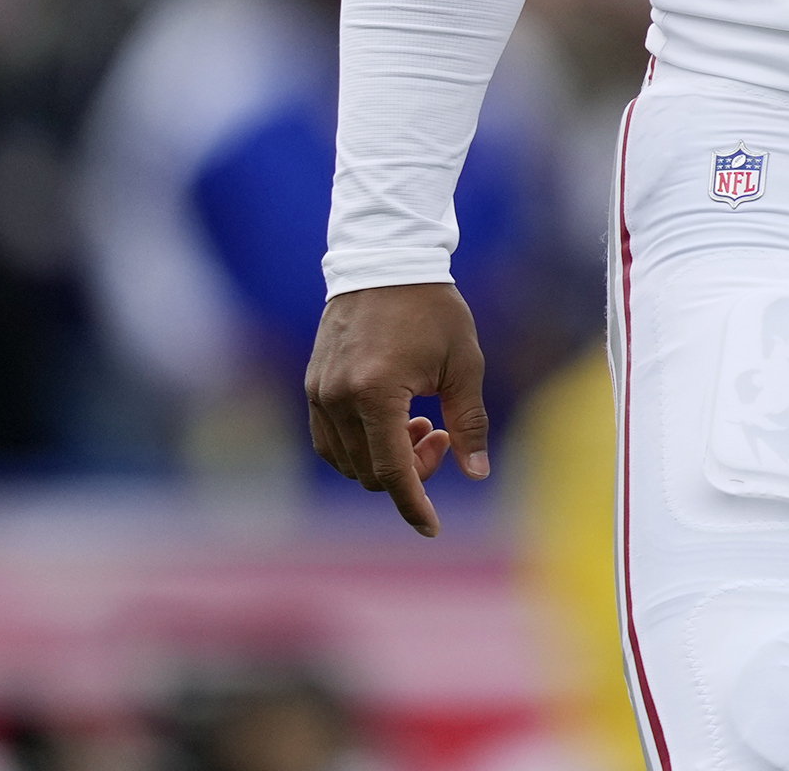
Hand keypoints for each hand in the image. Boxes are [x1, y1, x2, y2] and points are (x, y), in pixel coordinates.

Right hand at [306, 281, 491, 533]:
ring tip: (419, 424)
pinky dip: (359, 446)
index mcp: (376, 393)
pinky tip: (391, 422)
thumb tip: (476, 473)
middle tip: (441, 436)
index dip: (414, 505)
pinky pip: (329, 439)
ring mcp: (318, 392)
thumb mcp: (463, 364)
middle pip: (370, 471)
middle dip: (411, 471)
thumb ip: (470, 423)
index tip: (432, 528)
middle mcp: (338, 398)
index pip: (391, 472)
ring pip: (346, 461)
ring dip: (384, 459)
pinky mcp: (312, 384)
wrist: (386, 260)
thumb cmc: (432, 308)